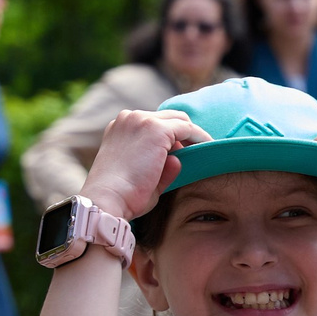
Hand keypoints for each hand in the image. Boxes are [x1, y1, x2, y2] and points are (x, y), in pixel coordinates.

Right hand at [82, 108, 210, 220]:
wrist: (108, 197)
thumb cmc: (122, 195)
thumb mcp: (140, 176)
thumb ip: (159, 166)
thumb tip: (177, 160)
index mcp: (120, 127)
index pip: (153, 123)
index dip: (172, 137)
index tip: (186, 152)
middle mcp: (129, 118)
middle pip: (168, 117)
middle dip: (183, 133)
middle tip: (197, 152)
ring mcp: (142, 121)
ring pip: (180, 120)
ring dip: (192, 135)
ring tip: (204, 153)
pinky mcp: (157, 129)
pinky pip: (188, 129)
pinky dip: (200, 138)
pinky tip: (208, 149)